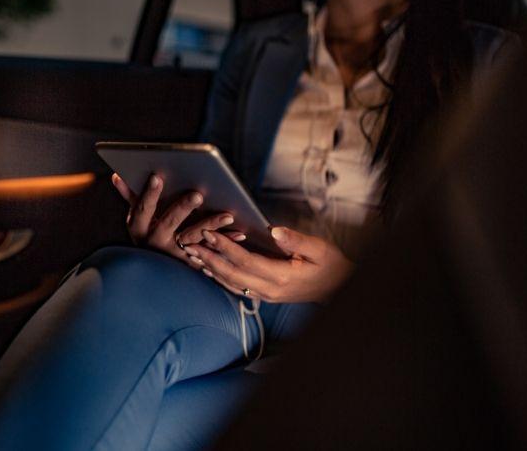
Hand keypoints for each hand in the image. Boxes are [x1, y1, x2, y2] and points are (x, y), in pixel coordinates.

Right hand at [111, 173, 244, 267]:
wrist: (153, 275)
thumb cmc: (148, 232)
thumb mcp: (138, 218)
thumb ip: (130, 196)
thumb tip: (117, 175)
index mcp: (139, 228)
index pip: (142, 209)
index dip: (149, 194)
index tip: (157, 176)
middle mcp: (154, 243)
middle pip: (168, 223)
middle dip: (183, 208)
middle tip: (198, 194)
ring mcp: (173, 255)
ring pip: (194, 239)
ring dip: (212, 225)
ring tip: (229, 215)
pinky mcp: (191, 263)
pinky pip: (211, 252)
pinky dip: (226, 241)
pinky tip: (240, 233)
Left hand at [187, 227, 354, 302]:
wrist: (337, 288)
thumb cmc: (330, 266)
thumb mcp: (320, 249)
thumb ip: (296, 241)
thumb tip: (274, 230)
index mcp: (281, 276)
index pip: (245, 260)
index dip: (224, 247)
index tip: (208, 232)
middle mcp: (269, 289)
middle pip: (231, 273)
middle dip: (208, 258)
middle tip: (189, 243)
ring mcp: (265, 295)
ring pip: (230, 283)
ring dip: (209, 269)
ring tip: (191, 255)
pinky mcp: (263, 296)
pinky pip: (236, 287)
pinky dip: (219, 277)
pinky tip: (207, 268)